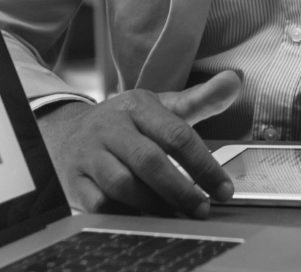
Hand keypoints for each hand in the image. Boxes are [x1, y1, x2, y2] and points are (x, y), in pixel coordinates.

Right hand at [37, 70, 241, 217]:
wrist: (66, 131)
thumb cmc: (126, 123)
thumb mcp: (161, 106)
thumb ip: (199, 99)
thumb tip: (234, 81)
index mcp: (137, 106)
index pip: (176, 135)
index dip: (204, 166)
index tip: (224, 190)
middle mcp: (110, 128)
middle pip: (149, 161)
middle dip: (181, 190)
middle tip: (202, 209)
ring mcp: (89, 155)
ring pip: (122, 185)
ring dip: (154, 205)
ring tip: (177, 215)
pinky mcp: (75, 182)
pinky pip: (100, 205)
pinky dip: (125, 215)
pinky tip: (145, 219)